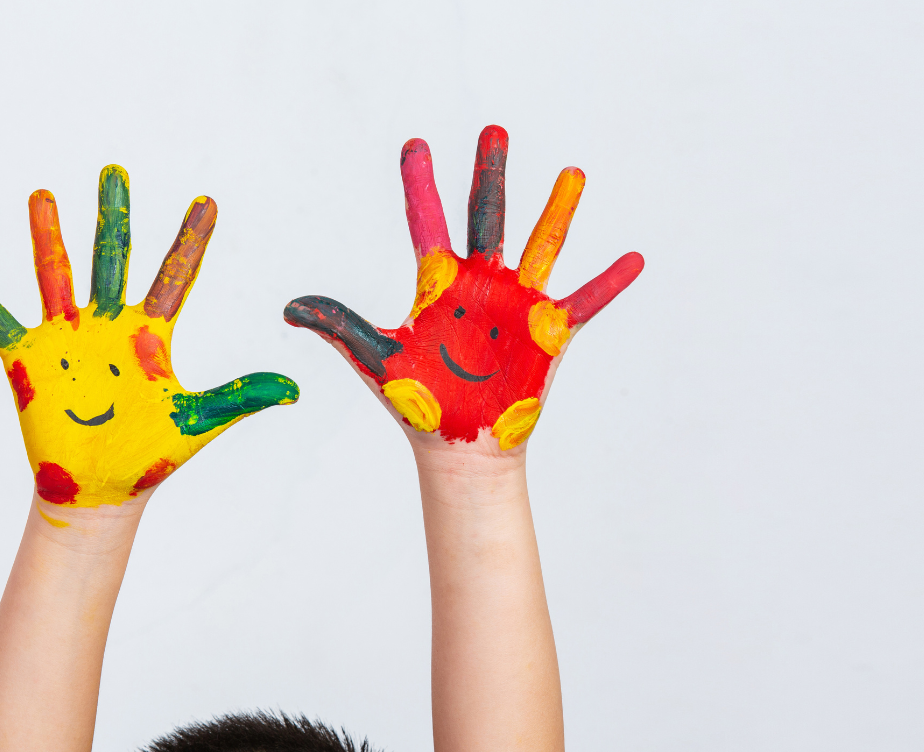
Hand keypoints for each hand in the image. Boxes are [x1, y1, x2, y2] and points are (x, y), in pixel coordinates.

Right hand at [0, 165, 298, 508]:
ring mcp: (67, 339)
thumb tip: (294, 390)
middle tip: (115, 171)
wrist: (103, 490)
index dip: (191, 240)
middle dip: (114, 216)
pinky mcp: (29, 361)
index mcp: (151, 335)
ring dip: (49, 236)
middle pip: (112, 258)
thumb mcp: (198, 420)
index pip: (176, 276)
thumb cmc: (151, 454)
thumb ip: (242, 397)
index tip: (208, 201)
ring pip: (57, 276)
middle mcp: (109, 326)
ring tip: (44, 195)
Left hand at [285, 125, 642, 452]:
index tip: (415, 146)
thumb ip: (340, 325)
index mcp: (439, 285)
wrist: (460, 447)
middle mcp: (480, 284)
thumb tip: (289, 306)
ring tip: (571, 171)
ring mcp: (518, 305)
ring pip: (541, 245)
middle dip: (489, 174)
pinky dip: (608, 282)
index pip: (427, 222)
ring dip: (557, 209)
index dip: (420, 184)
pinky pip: (584, 301)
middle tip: (492, 131)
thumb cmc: (419, 404)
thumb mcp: (376, 359)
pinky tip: (634, 259)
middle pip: (487, 217)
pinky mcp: (548, 333)